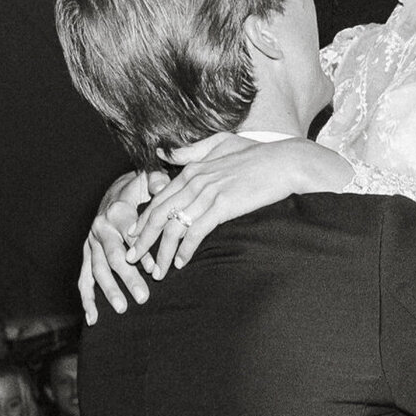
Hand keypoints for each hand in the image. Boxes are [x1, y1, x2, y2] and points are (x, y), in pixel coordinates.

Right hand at [80, 171, 157, 320]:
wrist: (115, 192)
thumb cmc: (138, 190)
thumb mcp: (148, 181)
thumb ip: (156, 182)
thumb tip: (160, 188)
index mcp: (116, 211)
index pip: (130, 235)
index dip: (142, 252)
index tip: (155, 270)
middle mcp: (100, 228)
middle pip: (113, 256)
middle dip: (127, 277)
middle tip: (143, 297)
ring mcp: (91, 243)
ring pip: (98, 270)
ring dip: (109, 290)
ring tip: (121, 308)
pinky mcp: (87, 255)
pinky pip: (84, 279)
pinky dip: (87, 299)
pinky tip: (93, 318)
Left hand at [126, 138, 350, 274]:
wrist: (285, 162)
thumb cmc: (257, 153)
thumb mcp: (220, 144)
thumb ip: (190, 151)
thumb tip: (163, 152)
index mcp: (192, 168)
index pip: (159, 198)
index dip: (143, 219)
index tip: (133, 236)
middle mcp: (194, 181)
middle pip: (159, 214)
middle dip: (142, 240)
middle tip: (131, 258)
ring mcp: (208, 193)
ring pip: (174, 227)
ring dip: (162, 252)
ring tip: (156, 271)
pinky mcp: (222, 206)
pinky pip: (196, 232)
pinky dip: (186, 250)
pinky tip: (181, 263)